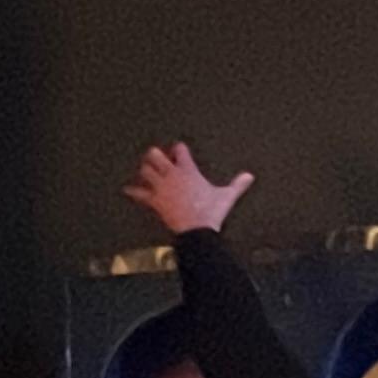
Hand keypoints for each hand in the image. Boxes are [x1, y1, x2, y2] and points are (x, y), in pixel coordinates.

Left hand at [122, 141, 254, 237]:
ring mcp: (162, 187)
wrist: (197, 230)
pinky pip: (140, 194)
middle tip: (155, 156)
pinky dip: (133, 192)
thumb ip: (237, 184)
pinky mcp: (155, 201)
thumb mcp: (226, 196)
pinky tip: (127, 190)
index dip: (179, 148)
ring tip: (145, 169)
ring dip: (145, 169)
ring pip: (146, 170)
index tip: (178, 148)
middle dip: (154, 155)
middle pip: (155, 155)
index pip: (180, 150)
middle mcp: (172, 175)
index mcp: (188, 170)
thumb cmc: (210, 212)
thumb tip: (249, 177)